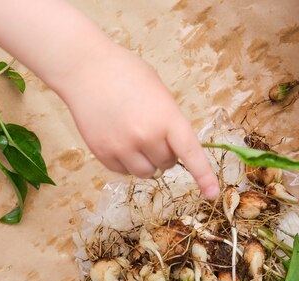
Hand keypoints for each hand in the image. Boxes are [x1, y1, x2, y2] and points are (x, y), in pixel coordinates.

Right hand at [54, 42, 219, 198]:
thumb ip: (169, 121)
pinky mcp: (103, 154)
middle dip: (164, 153)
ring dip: (146, 161)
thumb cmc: (125, 73)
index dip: (203, 175)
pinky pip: (123, 171)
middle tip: (150, 131)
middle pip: (167, 164)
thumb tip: (174, 148)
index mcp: (166, 117)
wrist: (85, 70)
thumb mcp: (158, 92)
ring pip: (146, 173)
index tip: (212, 193)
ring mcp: (122, 147)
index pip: (190, 153)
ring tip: (135, 138)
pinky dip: (125, 161)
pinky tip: (118, 138)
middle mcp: (146, 136)